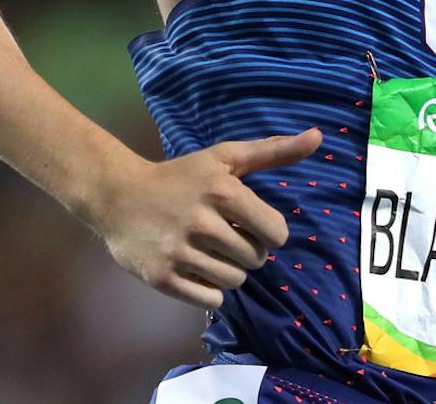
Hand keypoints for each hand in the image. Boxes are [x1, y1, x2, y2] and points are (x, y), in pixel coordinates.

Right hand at [91, 129, 317, 308]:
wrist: (115, 195)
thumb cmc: (177, 177)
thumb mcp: (223, 158)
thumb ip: (272, 151)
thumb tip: (319, 136)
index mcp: (223, 191)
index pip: (277, 233)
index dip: (265, 231)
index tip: (243, 221)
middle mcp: (202, 222)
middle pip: (256, 260)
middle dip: (243, 250)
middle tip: (217, 235)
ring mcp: (180, 252)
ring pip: (235, 281)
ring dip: (225, 270)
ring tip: (203, 251)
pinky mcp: (162, 277)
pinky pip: (211, 300)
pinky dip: (207, 290)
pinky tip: (192, 268)